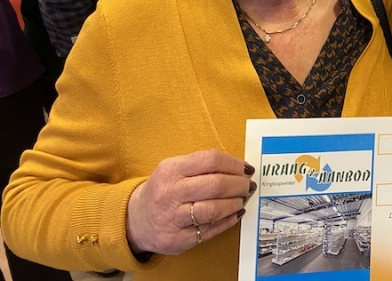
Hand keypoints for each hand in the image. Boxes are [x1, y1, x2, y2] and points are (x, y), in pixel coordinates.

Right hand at [126, 149, 255, 255]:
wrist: (135, 219)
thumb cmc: (164, 189)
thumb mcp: (174, 168)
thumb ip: (202, 165)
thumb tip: (239, 167)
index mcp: (170, 170)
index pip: (210, 160)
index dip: (234, 164)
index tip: (246, 168)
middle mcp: (170, 193)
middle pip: (215, 185)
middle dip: (239, 185)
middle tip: (248, 185)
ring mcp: (172, 218)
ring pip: (213, 209)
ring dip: (234, 204)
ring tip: (242, 200)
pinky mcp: (177, 239)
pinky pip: (209, 230)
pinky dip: (228, 221)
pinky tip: (235, 214)